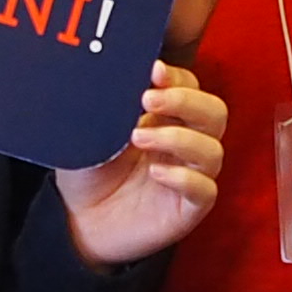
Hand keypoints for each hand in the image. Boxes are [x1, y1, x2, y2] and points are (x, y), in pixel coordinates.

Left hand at [55, 65, 224, 268]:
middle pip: (214, 113)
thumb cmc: (89, 171)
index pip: (192, 88)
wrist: (77, 221)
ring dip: (178, 138)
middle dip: (185, 101)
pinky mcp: (188, 209)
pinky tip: (155, 173)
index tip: (153, 71)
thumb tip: (113, 74)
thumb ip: (109, 105)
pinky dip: (184, 177)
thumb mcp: (92, 131)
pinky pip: (205, 190)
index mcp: (167, 119)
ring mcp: (191, 176)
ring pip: (212, 150)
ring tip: (137, 137)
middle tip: (148, 99)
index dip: (178, 78)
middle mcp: (185, 144)